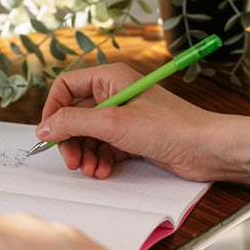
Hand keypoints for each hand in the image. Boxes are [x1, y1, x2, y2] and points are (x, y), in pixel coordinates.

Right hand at [35, 63, 249, 185]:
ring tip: (91, 170)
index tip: (48, 133)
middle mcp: (115, 94)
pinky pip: (104, 149)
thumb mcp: (113, 123)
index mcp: (110, 78)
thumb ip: (73, 123)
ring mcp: (124, 118)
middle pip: (75, 115)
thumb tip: (43, 128)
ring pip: (88, 135)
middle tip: (72, 161)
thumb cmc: (169, 127)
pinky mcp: (132, 139)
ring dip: (85, 155)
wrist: (206, 149)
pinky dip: (100, 161)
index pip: (66, 86)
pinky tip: (104, 172)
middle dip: (71, 140)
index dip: (54, 109)